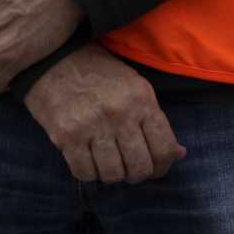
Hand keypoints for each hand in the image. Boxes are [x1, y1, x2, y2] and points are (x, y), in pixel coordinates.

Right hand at [23, 47, 185, 183]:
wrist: (55, 58)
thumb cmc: (100, 74)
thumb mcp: (135, 87)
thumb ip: (155, 121)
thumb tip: (178, 153)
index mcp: (142, 99)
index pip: (164, 148)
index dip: (163, 166)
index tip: (156, 168)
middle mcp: (120, 114)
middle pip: (140, 167)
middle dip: (137, 175)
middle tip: (130, 168)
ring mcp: (93, 126)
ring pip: (113, 175)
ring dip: (112, 175)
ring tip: (108, 163)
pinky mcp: (67, 136)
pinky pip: (85, 173)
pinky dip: (89, 174)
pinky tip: (89, 162)